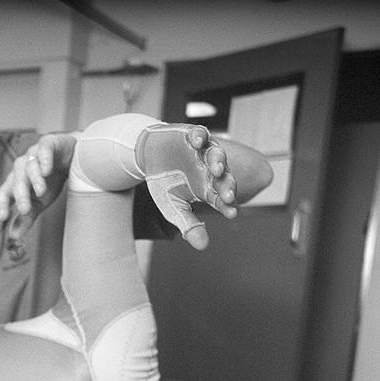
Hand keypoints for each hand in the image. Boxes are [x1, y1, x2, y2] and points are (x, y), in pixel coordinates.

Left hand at [0, 132, 77, 244]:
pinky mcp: (48, 143)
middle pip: (16, 180)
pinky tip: (47, 170)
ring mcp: (34, 154)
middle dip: (20, 195)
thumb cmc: (52, 181)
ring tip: (41, 191)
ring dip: (34, 179)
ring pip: (29, 166)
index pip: (3, 193)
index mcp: (16, 182)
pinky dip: (44, 159)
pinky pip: (43, 150)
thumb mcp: (39, 203)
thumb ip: (26, 218)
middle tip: (25, 209)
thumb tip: (13, 236)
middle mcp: (21, 167)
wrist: (73, 158)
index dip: (1, 205)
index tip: (3, 218)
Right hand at [139, 122, 240, 250]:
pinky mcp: (192, 135)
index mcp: (208, 188)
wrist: (149, 156)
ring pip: (217, 154)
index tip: (231, 213)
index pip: (222, 198)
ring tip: (216, 169)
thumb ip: (188, 224)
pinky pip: (200, 134)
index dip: (227, 205)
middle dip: (227, 185)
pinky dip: (200, 136)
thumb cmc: (163, 182)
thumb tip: (203, 246)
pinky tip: (197, 142)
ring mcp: (202, 151)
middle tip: (228, 195)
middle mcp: (210, 169)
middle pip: (224, 177)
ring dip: (217, 161)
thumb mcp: (172, 207)